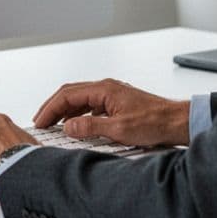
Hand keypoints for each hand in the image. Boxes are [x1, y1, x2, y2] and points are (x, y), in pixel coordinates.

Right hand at [33, 78, 190, 146]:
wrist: (177, 122)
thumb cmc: (155, 123)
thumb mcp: (119, 129)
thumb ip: (91, 127)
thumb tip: (68, 127)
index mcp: (104, 89)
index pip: (67, 95)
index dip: (49, 109)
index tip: (39, 122)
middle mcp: (106, 88)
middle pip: (70, 94)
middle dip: (52, 108)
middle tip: (39, 123)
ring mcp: (112, 95)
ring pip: (80, 99)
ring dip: (64, 111)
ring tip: (52, 125)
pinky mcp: (117, 104)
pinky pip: (90, 106)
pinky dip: (78, 114)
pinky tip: (76, 126)